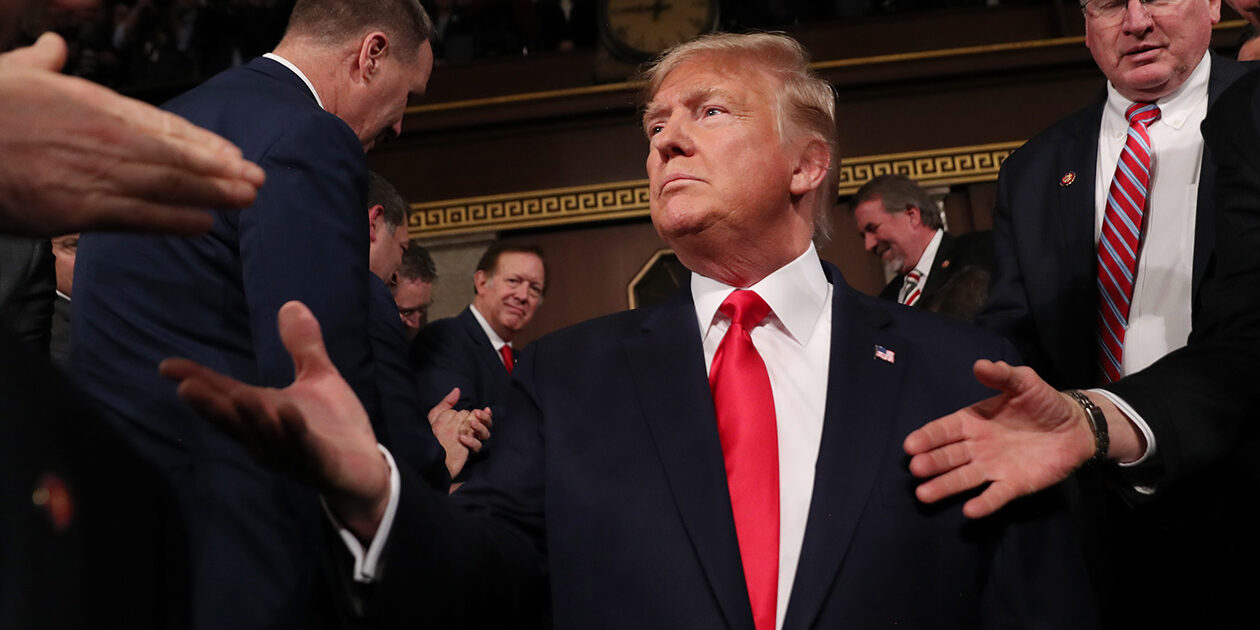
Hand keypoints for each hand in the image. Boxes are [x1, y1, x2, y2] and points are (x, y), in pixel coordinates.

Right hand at [0, 33, 264, 236]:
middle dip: (221, 170)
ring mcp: (95, 175)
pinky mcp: (78, 209)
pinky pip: (139, 218)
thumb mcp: (12, 73)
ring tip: (246, 199)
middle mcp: (104, 139)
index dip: (201, 142)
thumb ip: (41, 61)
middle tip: (258, 179)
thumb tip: (54, 45)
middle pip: (176, 157)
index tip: (232, 153)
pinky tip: (202, 224)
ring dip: (212, 194)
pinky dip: (174, 221)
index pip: (162, 125)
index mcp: (93, 105)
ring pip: (168, 186)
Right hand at [159, 301, 389, 541]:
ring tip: (236, 396)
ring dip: (251, 418)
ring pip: (265, 436)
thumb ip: (303, 346)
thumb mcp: (318, 378)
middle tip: (185, 386)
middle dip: (211, 405)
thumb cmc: (335, 426)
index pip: (225, 394)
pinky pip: (305, 448)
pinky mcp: (321, 464)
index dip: (198, 380)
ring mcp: (292, 453)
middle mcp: (268, 436)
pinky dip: (294, 432)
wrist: (365, 470)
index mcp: (264, 413)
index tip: (166, 366)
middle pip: (234, 420)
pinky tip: (287, 413)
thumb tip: (291, 304)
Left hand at [427, 387, 491, 479]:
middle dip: (485, 418)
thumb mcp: (437, 415)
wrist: (427, 453)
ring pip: (485, 435)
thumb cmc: (433, 434)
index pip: (482, 417)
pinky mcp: (468, 452)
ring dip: (481, 427)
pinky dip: (471, 441)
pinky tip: (462, 438)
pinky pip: (476, 446)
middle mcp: (471, 432)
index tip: (484, 409)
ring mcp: (470, 442)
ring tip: (472, 424)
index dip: (485, 413)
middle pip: (487, 425)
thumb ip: (447, 402)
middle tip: (476, 414)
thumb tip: (457, 390)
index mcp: (467, 423)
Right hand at [902, 360, 1095, 518]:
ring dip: (945, 486)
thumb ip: (1003, 375)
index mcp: (974, 421)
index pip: (945, 430)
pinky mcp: (1013, 485)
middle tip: (916, 468)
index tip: (910, 445)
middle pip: (949, 456)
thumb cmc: (1044, 403)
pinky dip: (983, 503)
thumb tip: (980, 365)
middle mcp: (977, 447)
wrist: (1076, 427)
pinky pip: (995, 495)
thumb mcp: (1024, 382)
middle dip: (931, 462)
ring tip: (924, 494)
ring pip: (964, 478)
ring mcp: (993, 467)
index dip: (928, 437)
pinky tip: (970, 510)